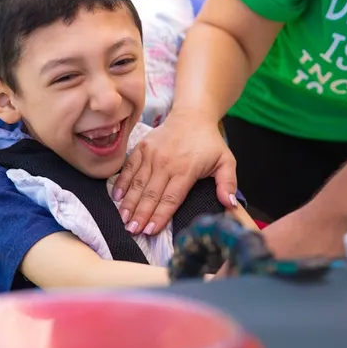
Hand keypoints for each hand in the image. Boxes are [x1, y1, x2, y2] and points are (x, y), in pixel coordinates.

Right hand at [113, 110, 237, 234]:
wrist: (192, 116)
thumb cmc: (209, 142)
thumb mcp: (226, 161)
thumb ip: (228, 183)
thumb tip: (229, 205)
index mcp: (186, 169)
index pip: (171, 198)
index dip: (160, 215)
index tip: (150, 231)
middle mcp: (166, 162)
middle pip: (151, 194)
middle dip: (141, 214)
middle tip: (132, 231)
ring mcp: (152, 154)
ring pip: (138, 183)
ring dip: (129, 203)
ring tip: (123, 219)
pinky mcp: (142, 147)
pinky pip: (129, 167)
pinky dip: (122, 182)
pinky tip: (117, 197)